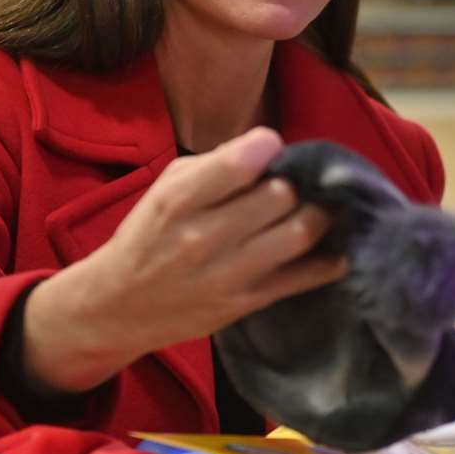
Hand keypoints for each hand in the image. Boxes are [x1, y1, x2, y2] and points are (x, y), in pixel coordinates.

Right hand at [24, 127, 347, 391]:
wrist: (118, 306)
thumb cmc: (147, 237)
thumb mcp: (165, 189)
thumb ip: (214, 165)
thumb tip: (269, 147)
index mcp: (178, 200)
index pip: (243, 161)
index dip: (268, 146)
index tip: (271, 148)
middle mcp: (204, 237)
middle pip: (281, 196)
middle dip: (296, 184)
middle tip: (297, 184)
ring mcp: (228, 273)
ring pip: (299, 233)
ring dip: (319, 216)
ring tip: (319, 209)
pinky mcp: (247, 303)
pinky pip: (305, 277)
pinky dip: (330, 260)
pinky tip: (335, 248)